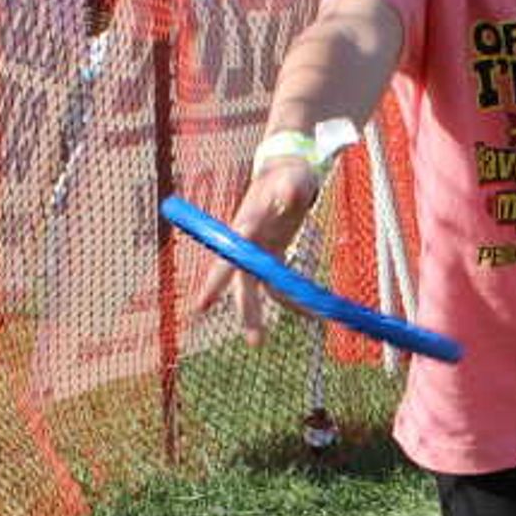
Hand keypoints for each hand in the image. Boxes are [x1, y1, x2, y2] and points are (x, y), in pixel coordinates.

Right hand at [183, 155, 326, 337]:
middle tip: (254, 341)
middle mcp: (246, 243)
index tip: (205, 303)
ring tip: (263, 342)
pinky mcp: (270, 257)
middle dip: (246, 311)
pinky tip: (310, 313)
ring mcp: (256, 252)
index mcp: (246, 224)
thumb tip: (294, 194)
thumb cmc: (288, 175)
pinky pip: (277, 285)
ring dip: (258, 315)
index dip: (219, 279)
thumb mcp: (293, 178)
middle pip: (241, 282)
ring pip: (254, 290)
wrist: (286, 173)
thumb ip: (291, 188)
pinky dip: (292, 300)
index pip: (232, 252)